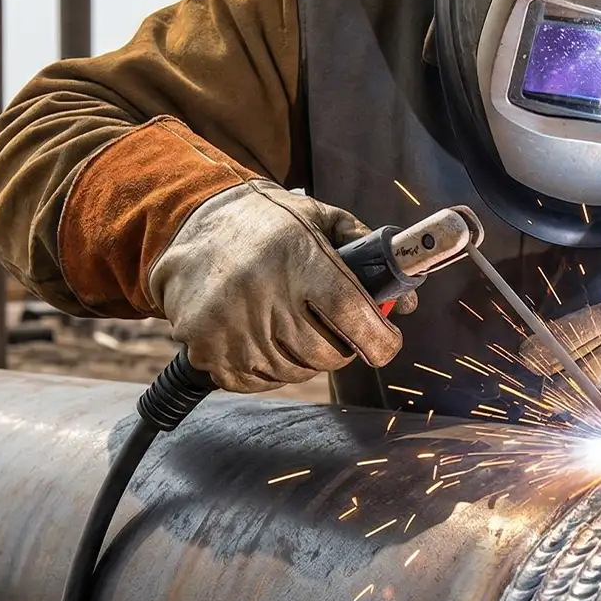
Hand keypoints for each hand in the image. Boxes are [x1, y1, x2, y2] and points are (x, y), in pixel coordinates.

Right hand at [148, 180, 412, 392]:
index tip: (386, 343)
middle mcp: (261, 291)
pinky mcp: (204, 348)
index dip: (379, 340)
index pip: (352, 314)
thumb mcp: (321, 219)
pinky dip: (267, 369)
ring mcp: (228, 324)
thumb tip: (407, 303)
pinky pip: (254, 381)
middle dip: (341, 349)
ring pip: (292, 372)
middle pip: (325, 353)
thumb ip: (369, 253)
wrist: (194, 225)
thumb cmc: (270, 223)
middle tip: (336, 332)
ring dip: (303, 360)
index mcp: (297, 256)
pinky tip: (263, 339)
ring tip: (293, 329)